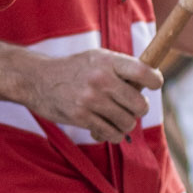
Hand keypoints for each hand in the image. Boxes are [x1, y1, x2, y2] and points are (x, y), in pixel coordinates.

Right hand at [25, 49, 161, 141]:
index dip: (155, 82)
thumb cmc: (73, 70)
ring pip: (128, 122)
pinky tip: (105, 127)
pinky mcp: (81, 117)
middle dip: (139, 109)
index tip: (152, 85)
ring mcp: (90, 99)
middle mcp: (100, 79)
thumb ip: (121, 68)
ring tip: (115, 117)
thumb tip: (150, 83)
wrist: (37, 80)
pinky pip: (111, 134)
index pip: (144, 73)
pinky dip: (112, 134)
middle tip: (129, 106)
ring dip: (125, 124)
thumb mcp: (96, 58)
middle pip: (140, 104)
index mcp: (107, 61)